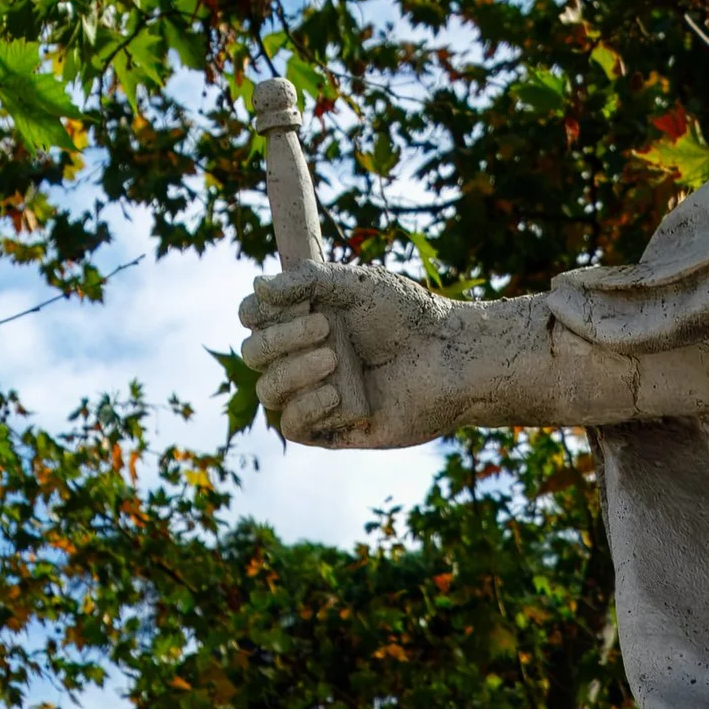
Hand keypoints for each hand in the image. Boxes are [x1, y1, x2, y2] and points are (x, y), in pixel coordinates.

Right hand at [239, 265, 452, 449]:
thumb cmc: (410, 316)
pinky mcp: (334, 428)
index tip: (281, 301)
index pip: (254, 320)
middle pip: (254, 354)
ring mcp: (316, 394)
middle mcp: (304, 357)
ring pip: (269, 391)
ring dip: (293, 371)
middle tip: (326, 326)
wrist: (454, 357)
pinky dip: (305, 407)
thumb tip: (257, 287)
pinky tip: (333, 393)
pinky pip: (294, 426)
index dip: (257, 312)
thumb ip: (308, 280)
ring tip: (335, 358)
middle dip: (280, 339)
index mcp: (304, 320)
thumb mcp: (357, 285)